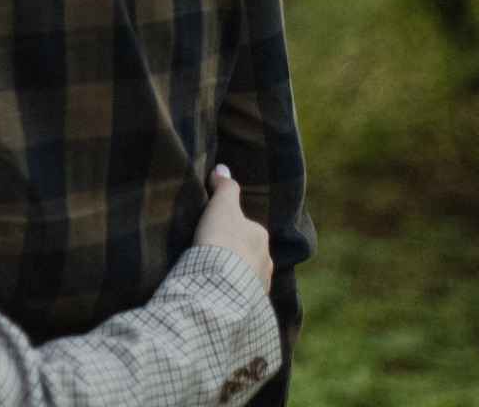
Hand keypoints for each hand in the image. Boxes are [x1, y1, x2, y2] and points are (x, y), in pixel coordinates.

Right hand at [193, 163, 271, 294]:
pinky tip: (217, 299)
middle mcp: (266, 261)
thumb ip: (224, 187)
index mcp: (260, 236)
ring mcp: (260, 287)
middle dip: (236, 256)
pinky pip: (241, 299)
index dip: (229, 229)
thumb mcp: (220, 208)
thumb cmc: (221, 243)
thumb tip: (222, 168)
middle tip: (212, 258)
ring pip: (247, 278)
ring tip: (212, 281)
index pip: (247, 228)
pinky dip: (232, 297)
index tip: (213, 234)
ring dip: (234, 278)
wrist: (222, 289)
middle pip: (249, 254)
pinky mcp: (250, 310)